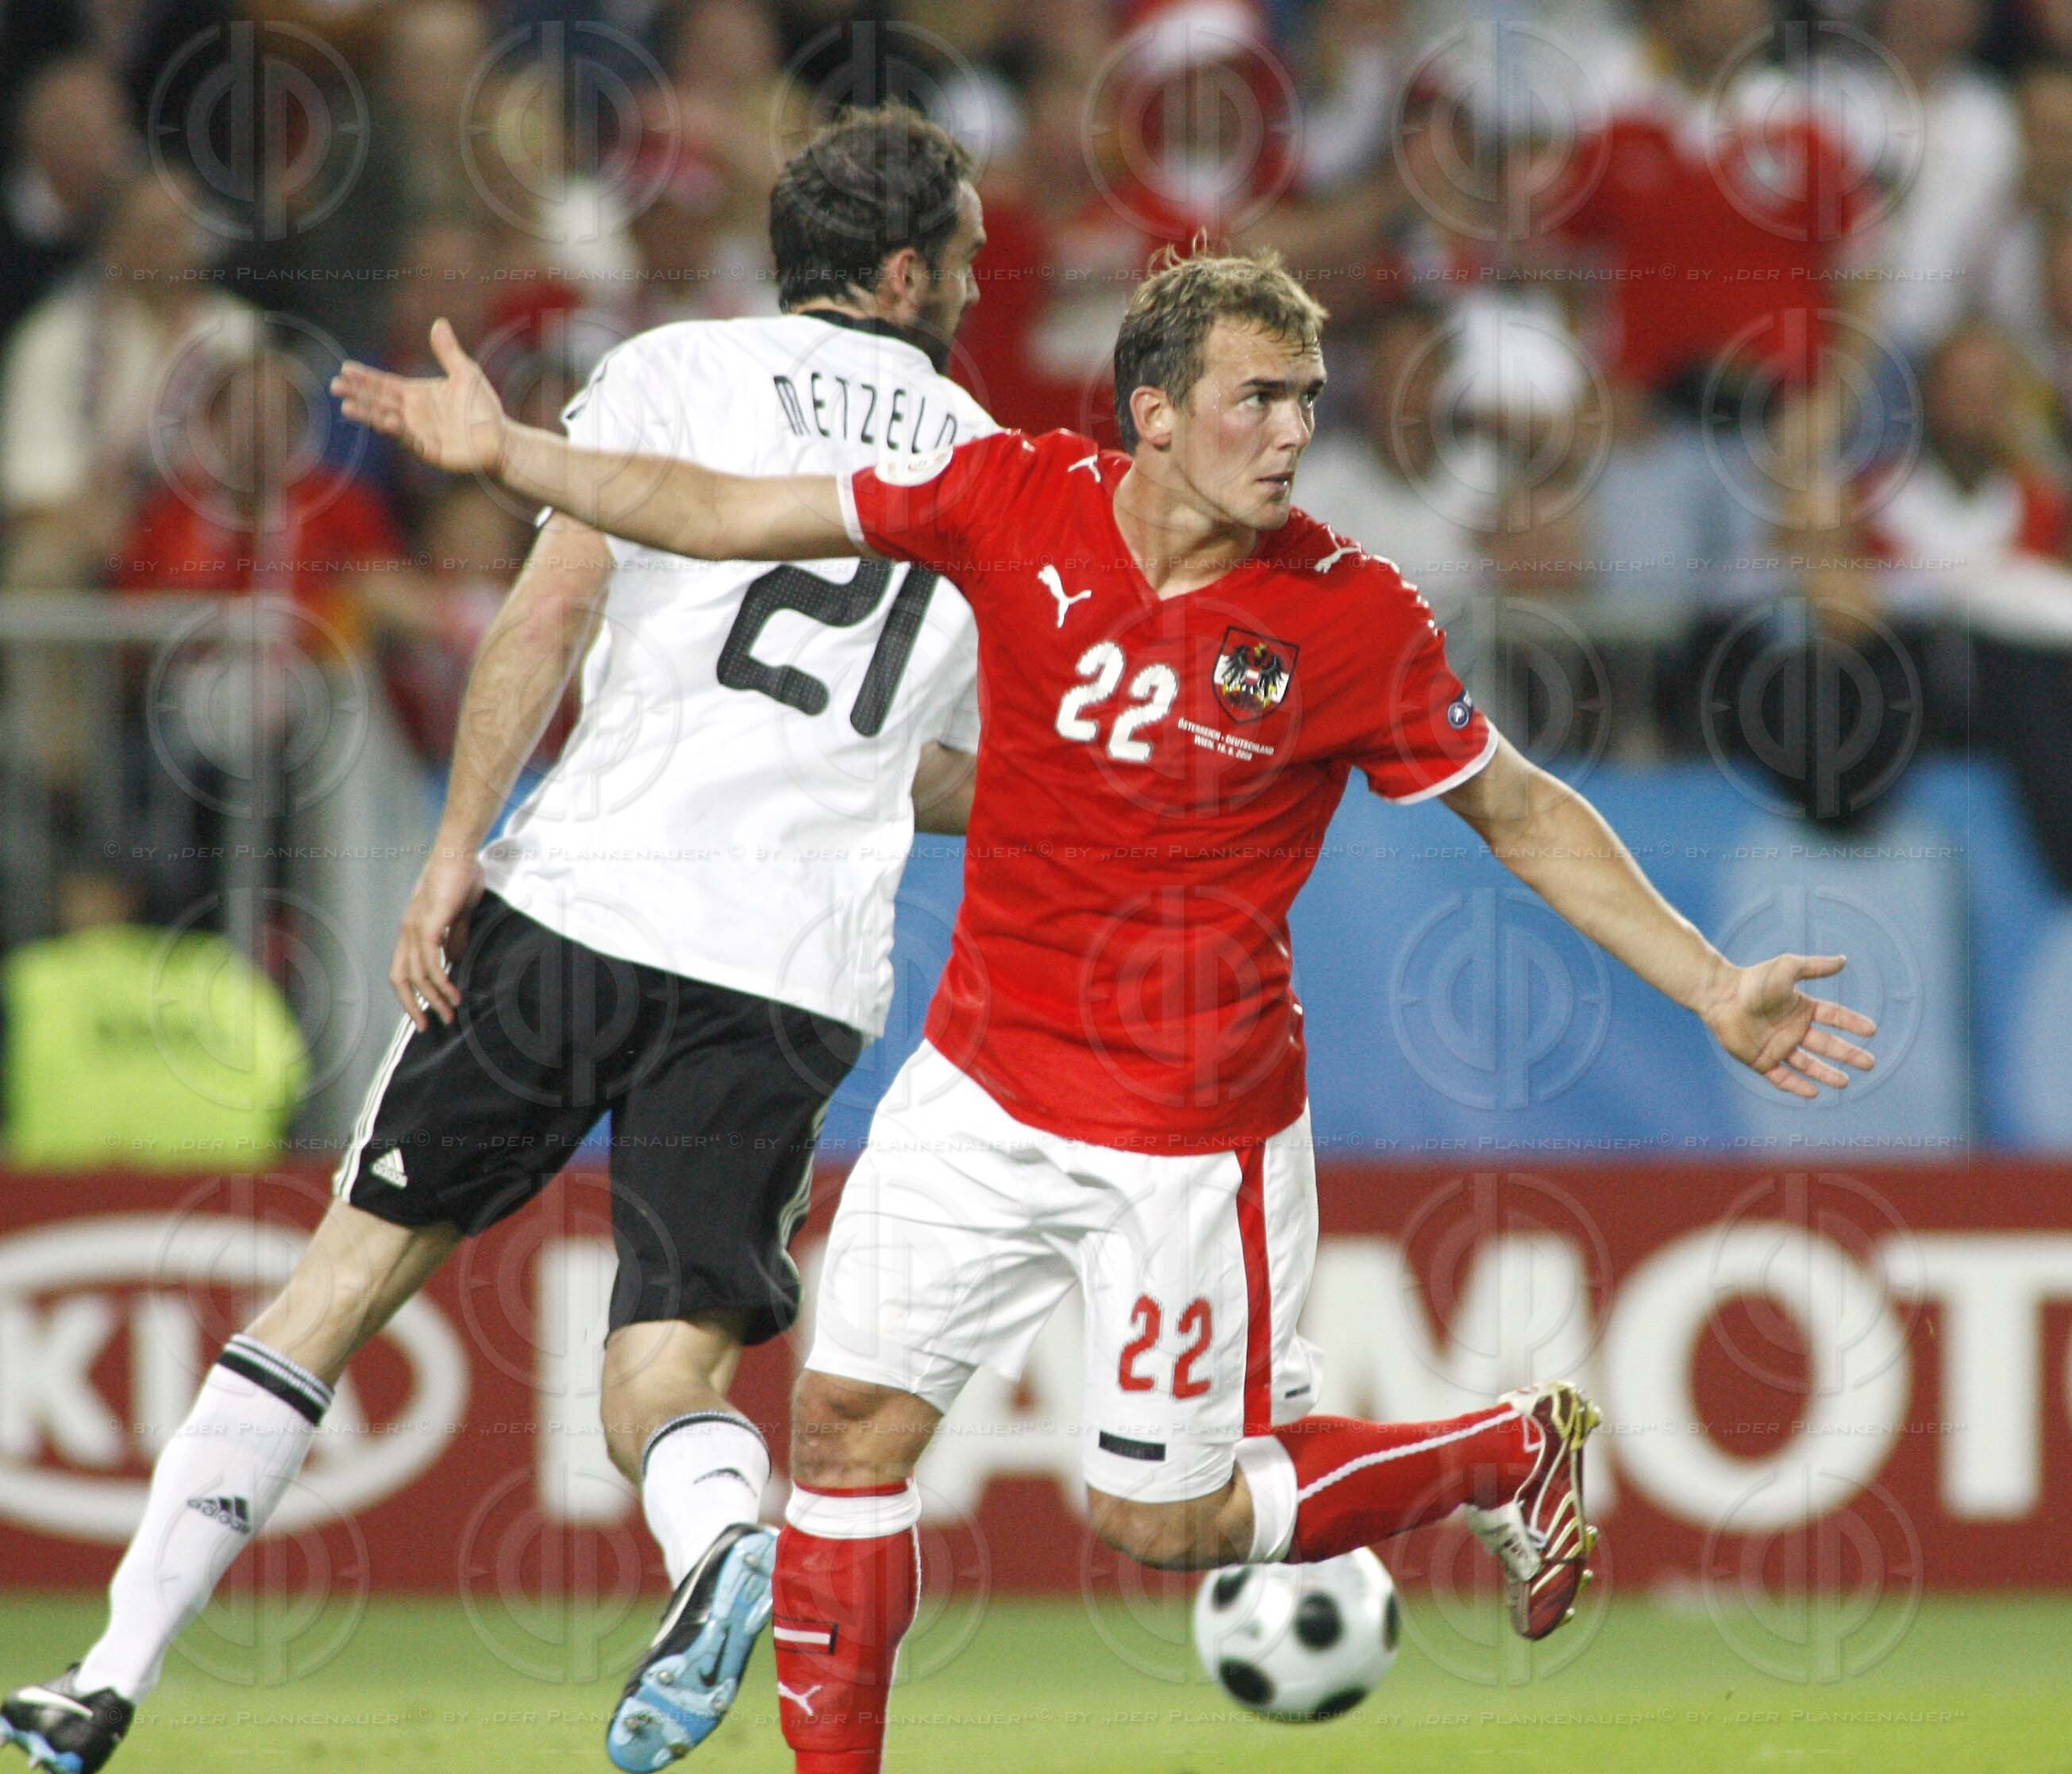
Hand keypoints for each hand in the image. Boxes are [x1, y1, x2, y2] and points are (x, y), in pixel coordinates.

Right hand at [332, 319, 507, 473]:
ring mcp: (417, 432)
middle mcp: (411, 413)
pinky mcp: (428, 449)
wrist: (501, 439)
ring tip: (347, 406)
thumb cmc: (482, 408)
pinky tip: (387, 419)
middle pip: (378, 400)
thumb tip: (439, 322)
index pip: (384, 384)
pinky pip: (409, 439)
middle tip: (335, 385)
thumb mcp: (465, 373)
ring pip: (386, 420)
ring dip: (368, 413)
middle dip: (357, 393)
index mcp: (416, 394)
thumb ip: (448, 351)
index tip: (345, 368)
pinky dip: (398, 430)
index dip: (365, 377)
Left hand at [391, 844, 484, 1028]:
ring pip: (418, 974)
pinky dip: (441, 980)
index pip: (402, 970)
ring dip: (434, 997)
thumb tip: (454, 959)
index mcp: (412, 930)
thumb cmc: (459, 876)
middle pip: (401, 979)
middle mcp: (408, 932)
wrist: (458, 853)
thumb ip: (454, 937)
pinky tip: (452, 991)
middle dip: (414, 1005)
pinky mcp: (429, 923)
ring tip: (451, 1012)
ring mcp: (416, 928)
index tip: (425, 1013)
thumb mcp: (458, 914)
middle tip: (430, 1025)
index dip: (410, 994)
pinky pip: (430, 960)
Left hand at [1698, 953, 1875, 1099]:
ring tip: (1845, 1082)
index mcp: (1801, 1008)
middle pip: (1826, 1045)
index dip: (1852, 1023)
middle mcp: (1792, 1029)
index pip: (1833, 1017)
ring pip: (1807, 1065)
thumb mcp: (1788, 968)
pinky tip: (1813, 1093)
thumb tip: (1844, 961)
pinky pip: (1781, 1077)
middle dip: (1848, 1055)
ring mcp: (1777, 1046)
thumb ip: (1816, 966)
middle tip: (1869, 1064)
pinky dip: (1796, 1086)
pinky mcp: (1761, 1060)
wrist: (1721, 996)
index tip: (1871, 1030)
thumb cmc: (1753, 980)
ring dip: (1826, 1074)